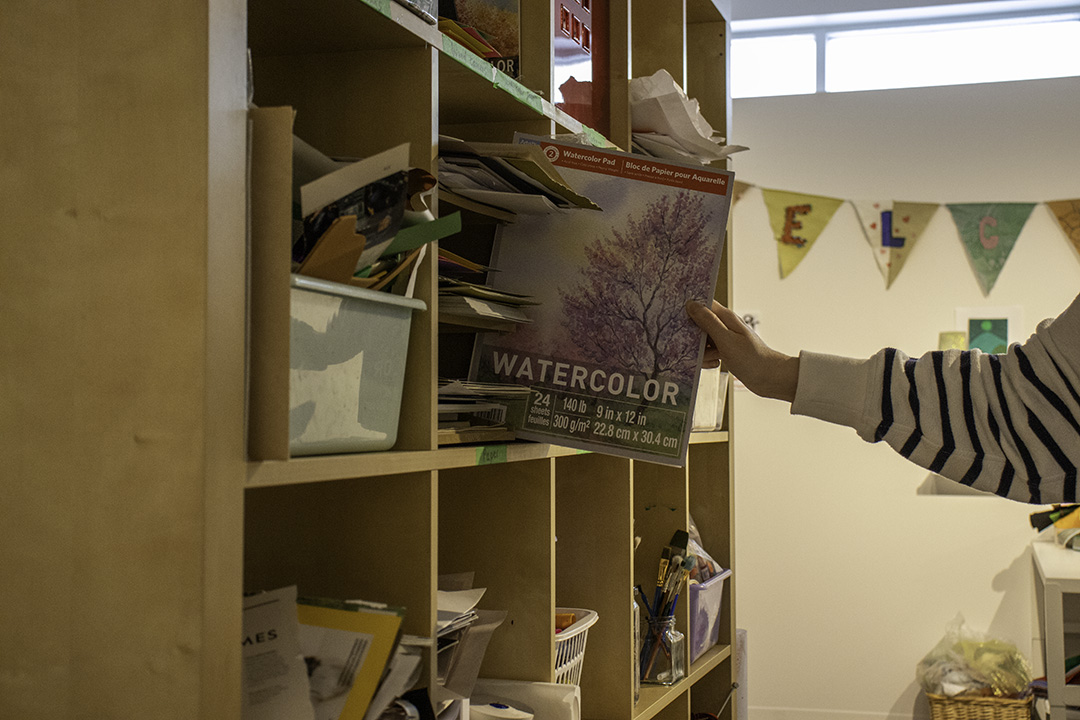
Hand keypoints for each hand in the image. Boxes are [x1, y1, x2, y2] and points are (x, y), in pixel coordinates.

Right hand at [685, 300, 799, 402]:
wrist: (770, 378)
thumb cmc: (752, 358)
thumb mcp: (726, 339)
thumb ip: (708, 321)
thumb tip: (691, 304)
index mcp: (726, 317)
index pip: (702, 304)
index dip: (689, 309)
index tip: (678, 319)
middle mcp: (724, 326)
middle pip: (698, 324)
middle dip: (693, 337)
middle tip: (699, 348)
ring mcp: (724, 339)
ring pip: (701, 340)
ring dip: (701, 351)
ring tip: (713, 358)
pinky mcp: (725, 351)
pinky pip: (707, 352)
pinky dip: (707, 358)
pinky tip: (716, 363)